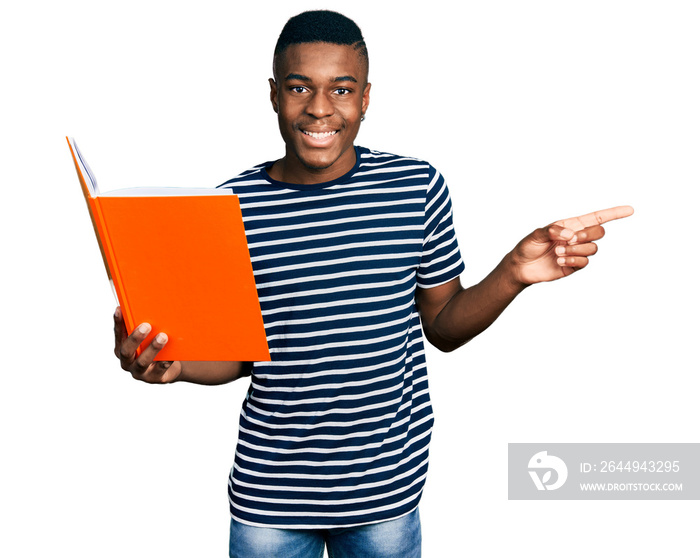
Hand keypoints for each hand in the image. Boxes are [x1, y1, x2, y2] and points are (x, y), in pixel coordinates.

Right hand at [113, 307, 181, 382]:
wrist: (169, 368)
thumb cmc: (154, 347)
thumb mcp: (147, 338)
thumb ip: (142, 326)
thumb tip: (147, 304)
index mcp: (121, 348)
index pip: (118, 334)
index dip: (118, 322)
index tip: (120, 309)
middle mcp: (127, 362)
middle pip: (126, 351)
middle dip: (135, 338)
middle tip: (146, 325)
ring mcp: (139, 372)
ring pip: (143, 362)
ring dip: (153, 348)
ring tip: (163, 336)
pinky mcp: (154, 378)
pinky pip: (159, 370)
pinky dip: (165, 361)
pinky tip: (171, 355)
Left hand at [510, 205, 633, 284]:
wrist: (521, 267)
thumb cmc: (528, 246)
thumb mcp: (536, 234)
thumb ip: (553, 230)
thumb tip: (571, 234)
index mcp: (571, 225)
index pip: (597, 218)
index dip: (614, 213)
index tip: (630, 210)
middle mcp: (577, 238)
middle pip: (599, 232)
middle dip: (587, 235)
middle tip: (569, 240)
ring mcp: (577, 253)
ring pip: (592, 249)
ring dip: (576, 250)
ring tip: (558, 252)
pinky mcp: (574, 267)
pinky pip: (585, 263)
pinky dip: (573, 260)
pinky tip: (560, 261)